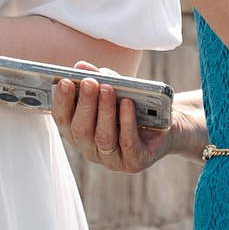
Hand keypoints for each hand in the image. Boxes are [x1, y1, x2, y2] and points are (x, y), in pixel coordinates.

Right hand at [55, 69, 199, 172]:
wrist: (167, 126)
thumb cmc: (134, 106)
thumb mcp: (115, 90)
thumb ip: (98, 78)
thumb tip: (81, 66)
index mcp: (79, 132)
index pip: (63, 120)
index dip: (61, 101)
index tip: (65, 81)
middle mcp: (90, 149)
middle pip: (80, 130)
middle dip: (84, 104)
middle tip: (89, 82)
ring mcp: (111, 159)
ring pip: (102, 136)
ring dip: (104, 110)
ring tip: (108, 88)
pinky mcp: (134, 163)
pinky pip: (127, 143)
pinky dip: (126, 122)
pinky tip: (127, 103)